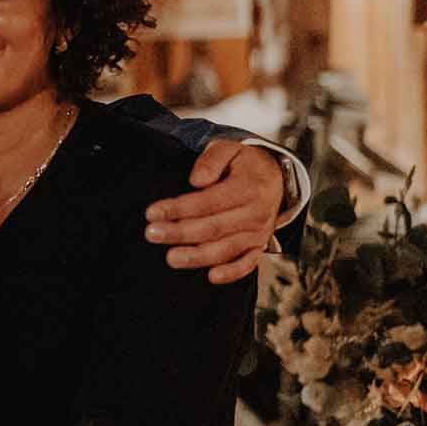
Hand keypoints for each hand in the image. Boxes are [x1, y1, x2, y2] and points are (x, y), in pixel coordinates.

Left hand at [145, 139, 281, 284]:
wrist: (275, 177)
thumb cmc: (243, 163)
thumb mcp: (229, 149)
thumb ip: (211, 159)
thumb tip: (196, 180)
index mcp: (248, 188)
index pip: (208, 201)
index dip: (179, 208)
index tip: (152, 213)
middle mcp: (255, 213)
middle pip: (213, 227)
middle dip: (180, 232)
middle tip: (151, 234)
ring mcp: (258, 232)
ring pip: (226, 249)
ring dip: (198, 256)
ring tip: (171, 258)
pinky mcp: (259, 246)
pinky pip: (248, 263)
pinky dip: (232, 273)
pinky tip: (211, 277)